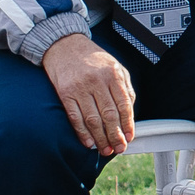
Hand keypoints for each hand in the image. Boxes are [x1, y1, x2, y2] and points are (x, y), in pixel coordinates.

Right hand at [43, 33, 135, 154]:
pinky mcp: (65, 93)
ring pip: (93, 119)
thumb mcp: (114, 66)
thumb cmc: (91, 58)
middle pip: (109, 115)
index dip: (128, 124)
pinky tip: (89, 142)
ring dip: (100, 138)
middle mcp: (97, 81)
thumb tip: (130, 111)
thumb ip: (124, 87)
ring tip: (106, 149)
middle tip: (119, 148)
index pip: (124, 104)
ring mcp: (80, 88)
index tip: (130, 137)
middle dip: (115, 135)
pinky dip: (82, 133)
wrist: (64, 45)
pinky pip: (75, 117)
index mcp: (112, 74)